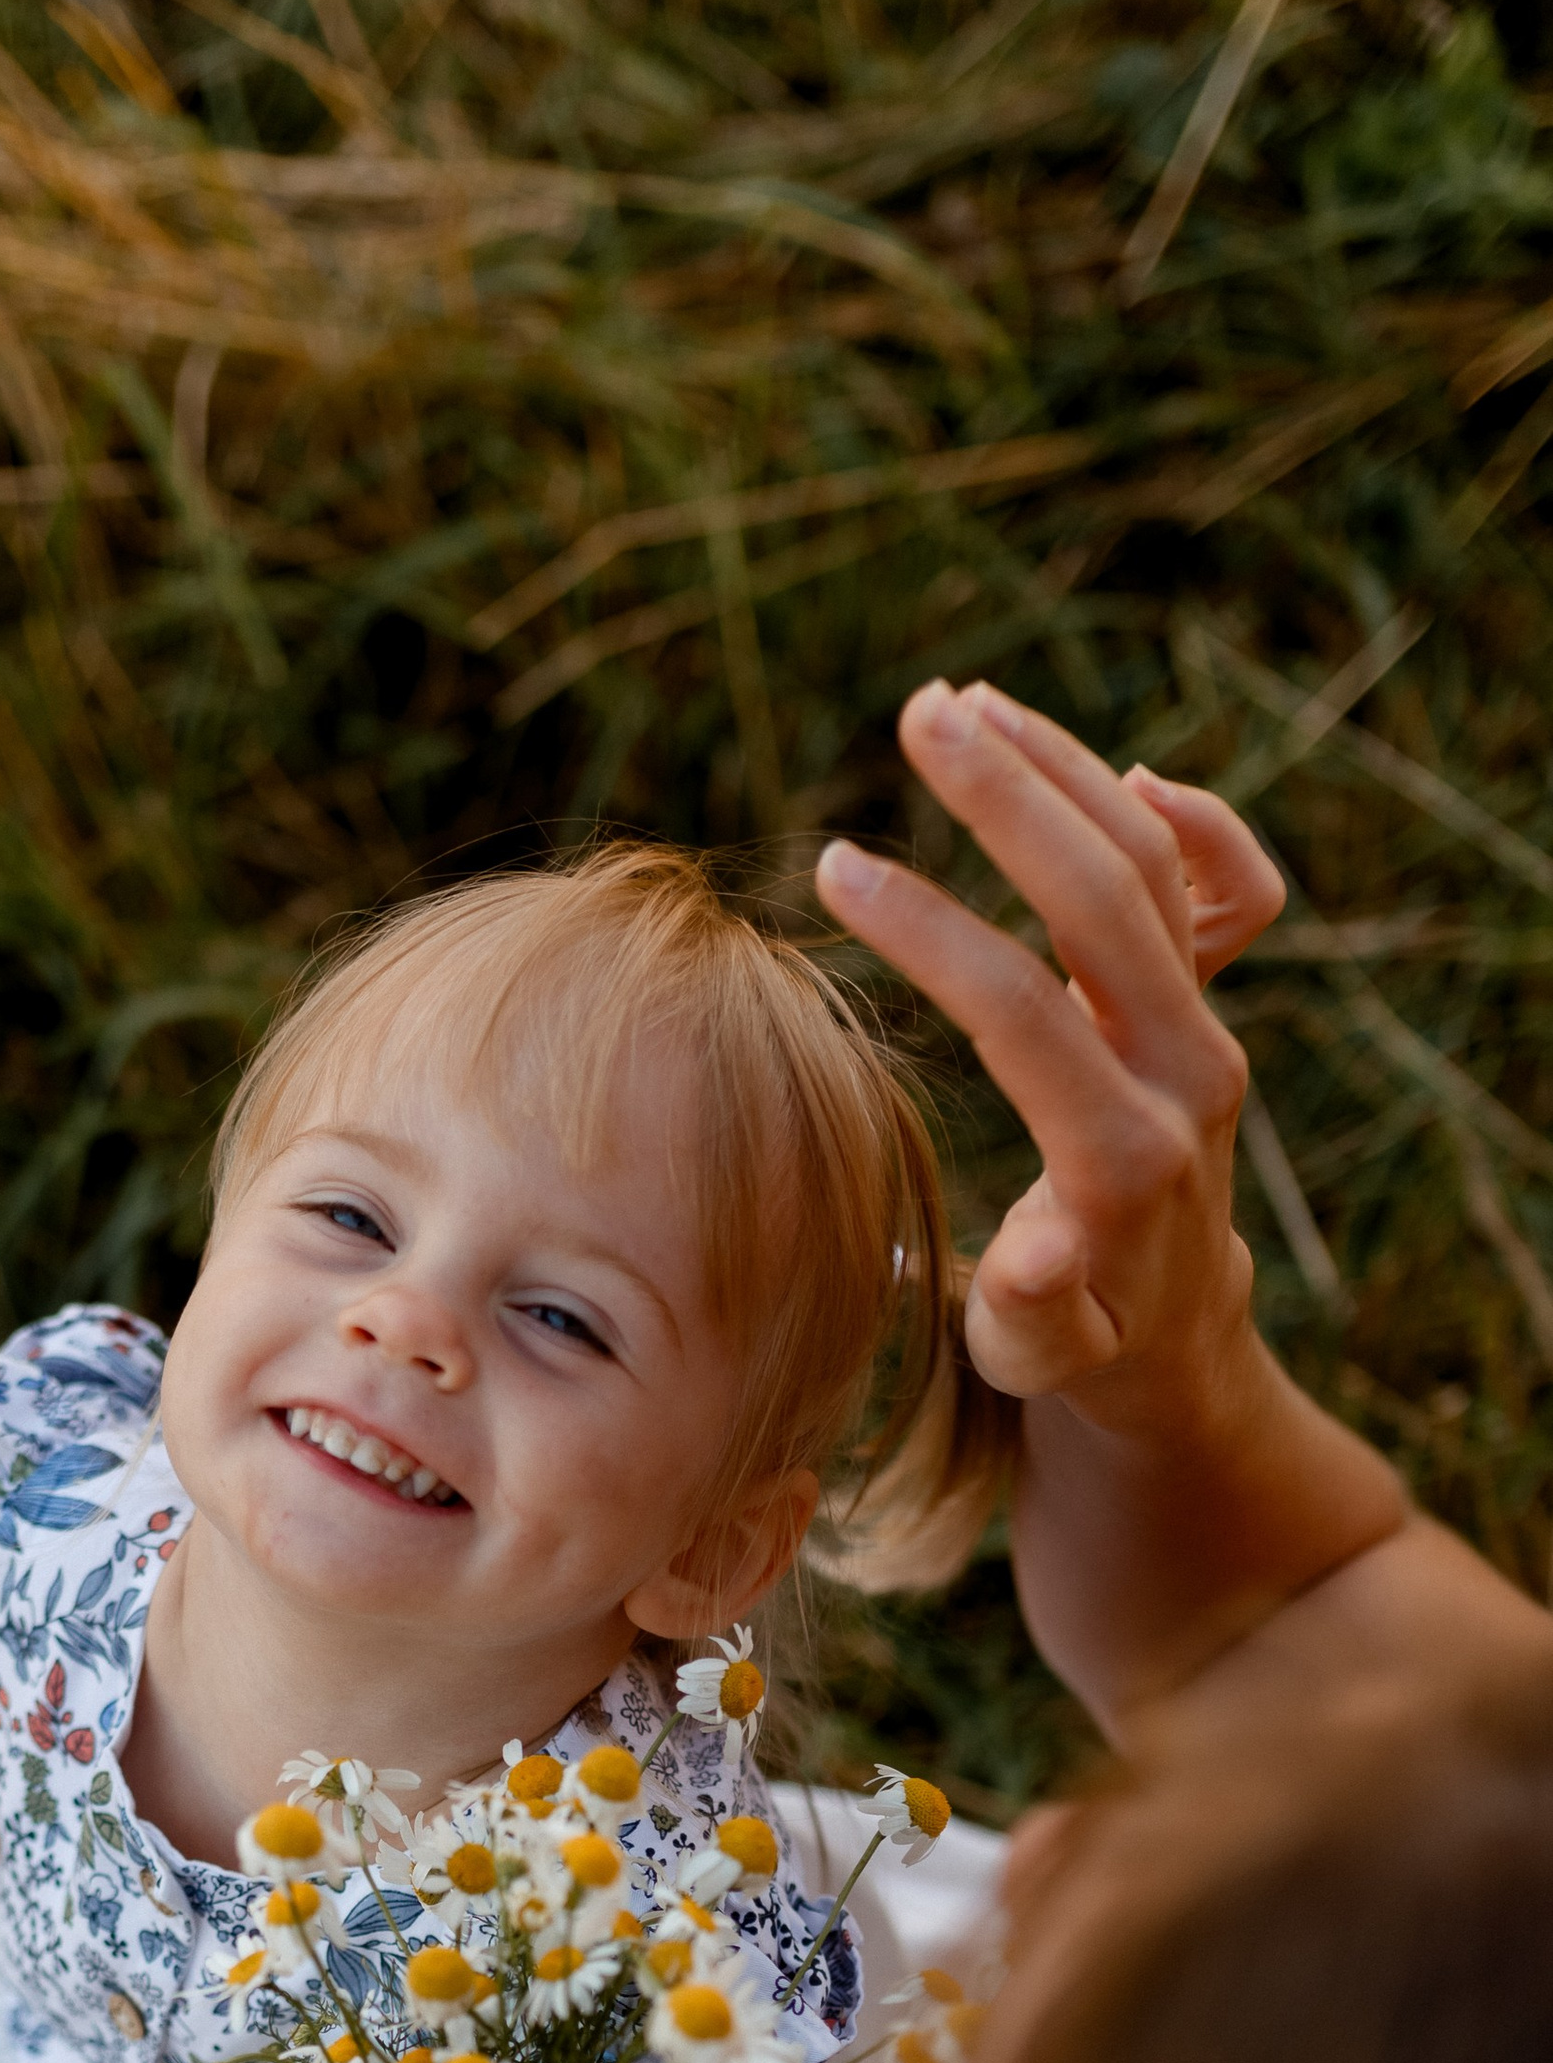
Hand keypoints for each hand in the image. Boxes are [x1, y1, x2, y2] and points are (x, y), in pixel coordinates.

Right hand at [817, 679, 1284, 1416]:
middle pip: (1108, 894)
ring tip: (964, 702)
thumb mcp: (1039, 1359)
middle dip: (1011, 795)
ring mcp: (1206, 1029)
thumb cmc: (1079, 1351)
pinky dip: (1193, 817)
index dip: (928, 932)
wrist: (1176, 1334)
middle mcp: (1184, 1071)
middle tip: (919, 711)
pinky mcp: (1209, 1006)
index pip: (1022, 1009)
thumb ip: (1031, 1310)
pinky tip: (1120, 769)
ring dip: (1064, 769)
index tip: (836, 867)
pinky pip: (1227, 887)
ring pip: (1157, 862)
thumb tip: (1034, 1252)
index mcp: (1124, 1157)